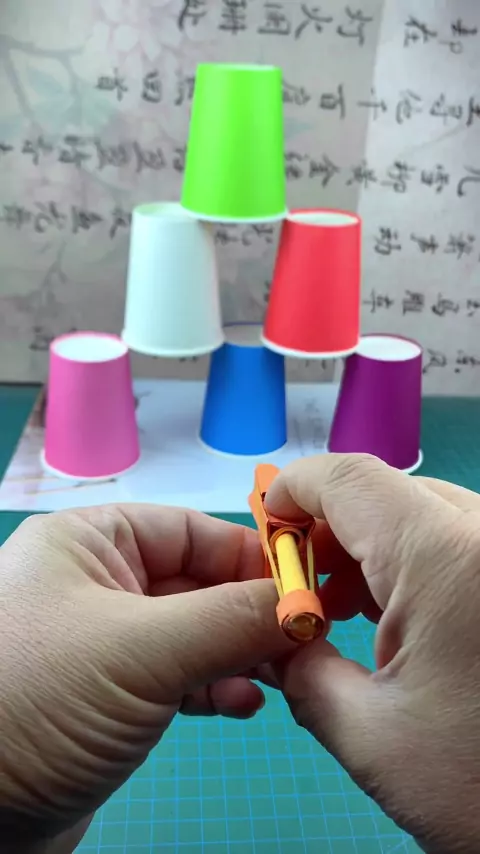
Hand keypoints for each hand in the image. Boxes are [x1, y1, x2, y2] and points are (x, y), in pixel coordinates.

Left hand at [0, 506, 291, 851]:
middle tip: (304, 645)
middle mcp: (94, 582)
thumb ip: (230, 619)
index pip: (189, 530)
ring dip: (238, 654)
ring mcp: (101, 642)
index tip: (307, 590)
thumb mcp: (142, 651)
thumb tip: (306, 603)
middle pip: (196, 583)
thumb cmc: (41, 702)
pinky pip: (175, 676)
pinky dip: (213, 687)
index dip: (250, 556)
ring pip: (192, 633)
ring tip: (282, 680)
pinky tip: (241, 705)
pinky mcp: (108, 696)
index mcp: (88, 542)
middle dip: (250, 615)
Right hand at [267, 454, 479, 853]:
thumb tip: (271, 640)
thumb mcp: (369, 735)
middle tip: (300, 589)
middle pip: (389, 496)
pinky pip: (456, 542)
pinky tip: (391, 618)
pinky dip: (411, 565)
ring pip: (424, 515)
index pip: (352, 479)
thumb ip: (300, 670)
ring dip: (372, 549)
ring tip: (342, 611)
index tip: (266, 525)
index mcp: (447, 560)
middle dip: (331, 531)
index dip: (297, 489)